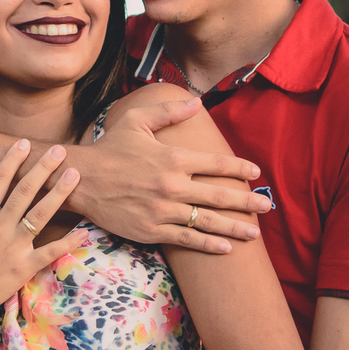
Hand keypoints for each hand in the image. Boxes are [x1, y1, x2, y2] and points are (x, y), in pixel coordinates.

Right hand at [0, 140, 86, 330]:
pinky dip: (68, 242)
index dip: (12, 159)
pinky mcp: (23, 268)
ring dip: (59, 193)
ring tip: (75, 174)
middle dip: (43, 168)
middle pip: (24, 191)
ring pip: (40, 215)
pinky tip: (84, 231)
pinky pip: (50, 252)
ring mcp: (13, 248)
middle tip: (60, 149)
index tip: (24, 143)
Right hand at [76, 97, 268, 252]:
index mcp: (173, 158)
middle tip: (267, 206)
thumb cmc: (109, 148)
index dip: (240, 168)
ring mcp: (163, 210)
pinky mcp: (151, 230)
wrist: (81, 179)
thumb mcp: (136, 121)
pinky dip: (208, 244)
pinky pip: (186, 239)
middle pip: (220, 196)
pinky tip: (225, 248)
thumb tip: (197, 102)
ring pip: (207, 221)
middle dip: (248, 202)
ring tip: (254, 232)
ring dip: (235, 227)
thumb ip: (169, 112)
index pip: (217, 164)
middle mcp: (173, 185)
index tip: (255, 173)